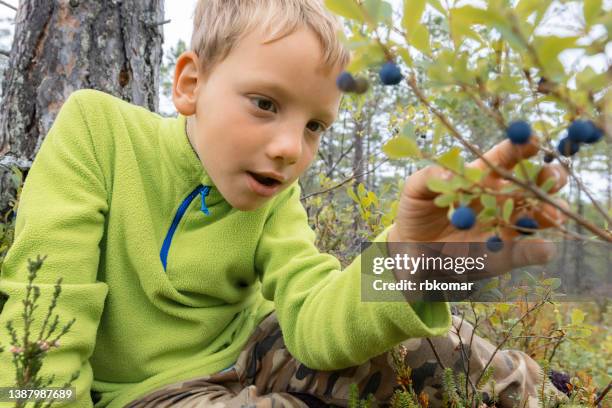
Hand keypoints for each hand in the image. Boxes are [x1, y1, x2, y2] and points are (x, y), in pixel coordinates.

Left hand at [387, 137, 569, 274]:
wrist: (413, 251)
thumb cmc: (417, 213)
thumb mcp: (415, 192)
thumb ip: (428, 178)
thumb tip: (448, 173)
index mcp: (481, 178)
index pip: (506, 157)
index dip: (521, 147)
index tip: (533, 141)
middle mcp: (501, 199)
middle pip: (535, 183)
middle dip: (551, 177)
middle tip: (553, 178)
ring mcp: (506, 226)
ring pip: (540, 216)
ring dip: (551, 212)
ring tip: (552, 213)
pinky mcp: (505, 254)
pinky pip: (527, 252)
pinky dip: (540, 250)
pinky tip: (545, 249)